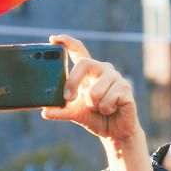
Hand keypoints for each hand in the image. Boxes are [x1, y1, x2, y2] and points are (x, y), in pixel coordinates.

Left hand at [42, 34, 153, 170]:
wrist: (114, 132)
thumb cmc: (95, 118)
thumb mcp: (75, 113)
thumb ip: (61, 111)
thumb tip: (45, 111)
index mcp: (89, 72)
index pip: (79, 51)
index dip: (67, 43)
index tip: (54, 38)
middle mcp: (103, 70)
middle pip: (84, 64)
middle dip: (73, 82)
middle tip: (69, 98)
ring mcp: (116, 77)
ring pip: (94, 91)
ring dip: (93, 105)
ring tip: (100, 108)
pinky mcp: (126, 88)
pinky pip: (107, 100)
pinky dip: (105, 110)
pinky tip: (111, 110)